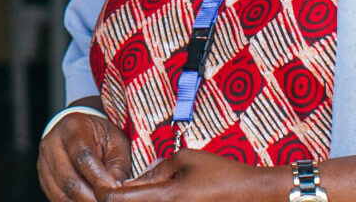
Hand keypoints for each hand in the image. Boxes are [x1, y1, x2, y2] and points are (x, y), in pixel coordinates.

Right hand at [37, 108, 131, 201]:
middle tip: (108, 201)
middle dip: (91, 197)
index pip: (83, 157)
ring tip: (99, 200)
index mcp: (73, 128)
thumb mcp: (116, 142)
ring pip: (61, 195)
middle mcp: (52, 145)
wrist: (80, 132)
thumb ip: (118, 166)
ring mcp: (44, 164)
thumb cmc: (100, 136)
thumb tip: (116, 190)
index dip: (99, 179)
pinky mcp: (44, 181)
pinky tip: (89, 200)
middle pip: (69, 180)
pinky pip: (58, 199)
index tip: (112, 191)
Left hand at [109, 148, 283, 200]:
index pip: (119, 200)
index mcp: (166, 198)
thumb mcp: (186, 159)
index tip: (102, 184)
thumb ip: (157, 169)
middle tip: (116, 188)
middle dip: (122, 198)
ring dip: (139, 201)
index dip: (106, 192)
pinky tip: (161, 194)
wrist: (253, 194)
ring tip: (138, 190)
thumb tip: (134, 181)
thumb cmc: (221, 173)